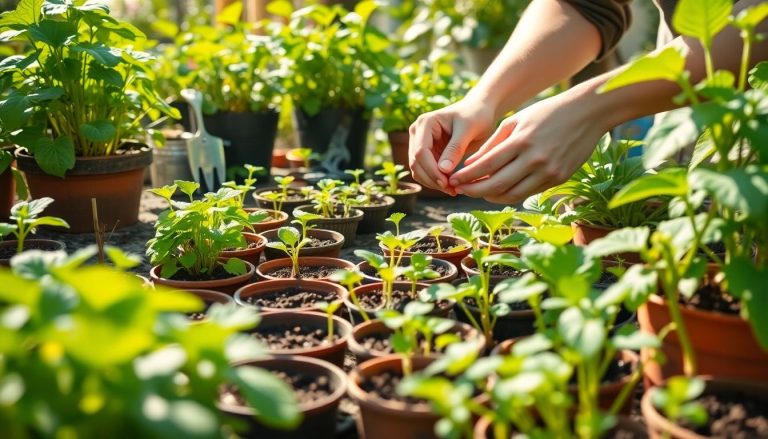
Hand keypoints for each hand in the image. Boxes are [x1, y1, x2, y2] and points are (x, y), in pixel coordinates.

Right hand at [408, 98, 496, 193]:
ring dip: (433, 182)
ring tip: (453, 190)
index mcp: (425, 123)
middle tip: (453, 191)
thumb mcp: (468, 130)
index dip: (432, 170)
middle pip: (416, 163)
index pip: (421, 152)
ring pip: (418, 170)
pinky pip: (425, 171)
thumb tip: (443, 171)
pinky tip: (451, 185)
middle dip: (433, 179)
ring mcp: (420, 143)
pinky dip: (435, 180)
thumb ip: (455, 149)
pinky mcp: (427, 152)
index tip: (448, 183)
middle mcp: (417, 132)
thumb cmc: (476, 115)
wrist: (479, 111)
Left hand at [448, 94, 609, 203]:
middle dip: (474, 190)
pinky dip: (510, 194)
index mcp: (521, 141)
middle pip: (497, 184)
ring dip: (491, 196)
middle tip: (459, 190)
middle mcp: (535, 159)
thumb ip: (493, 143)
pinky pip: (529, 192)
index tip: (453, 179)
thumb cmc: (546, 113)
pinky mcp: (559, 178)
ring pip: (512, 194)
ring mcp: (549, 171)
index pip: (487, 165)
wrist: (587, 113)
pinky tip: (499, 191)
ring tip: (478, 192)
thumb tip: (471, 164)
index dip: (467, 176)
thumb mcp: (516, 121)